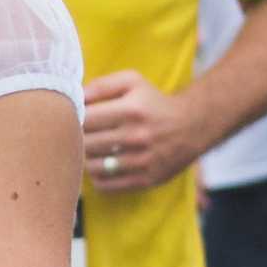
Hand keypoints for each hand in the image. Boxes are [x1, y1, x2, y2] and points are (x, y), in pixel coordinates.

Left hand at [81, 70, 200, 195]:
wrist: (191, 126)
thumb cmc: (153, 102)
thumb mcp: (132, 82)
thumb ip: (101, 85)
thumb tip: (74, 97)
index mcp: (132, 110)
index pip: (85, 119)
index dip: (74, 119)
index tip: (74, 118)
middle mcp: (137, 136)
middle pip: (86, 144)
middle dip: (77, 139)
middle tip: (78, 136)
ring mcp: (141, 161)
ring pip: (92, 166)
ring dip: (85, 159)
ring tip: (90, 150)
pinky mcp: (145, 180)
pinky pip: (105, 184)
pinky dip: (97, 176)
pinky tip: (101, 165)